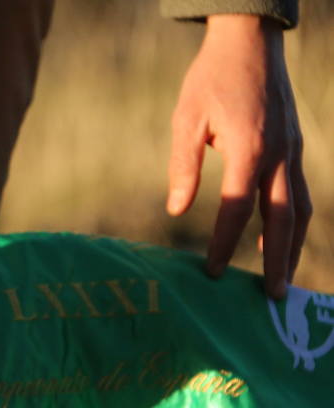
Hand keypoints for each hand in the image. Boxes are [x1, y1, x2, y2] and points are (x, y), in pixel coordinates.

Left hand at [166, 15, 310, 298]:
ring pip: (300, 208)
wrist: (249, 42)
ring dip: (291, 246)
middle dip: (276, 259)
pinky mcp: (295, 147)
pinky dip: (294, 221)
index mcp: (248, 148)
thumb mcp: (186, 119)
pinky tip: (281, 239)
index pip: (236, 208)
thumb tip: (176, 210)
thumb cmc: (211, 79)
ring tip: (281, 280)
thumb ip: (183, 165)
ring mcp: (292, 150)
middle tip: (270, 297)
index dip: (224, 242)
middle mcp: (278, 153)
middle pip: (283, 218)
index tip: (213, 272)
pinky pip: (300, 192)